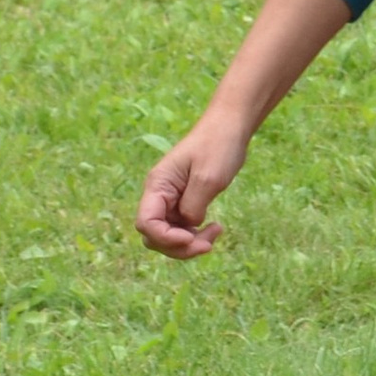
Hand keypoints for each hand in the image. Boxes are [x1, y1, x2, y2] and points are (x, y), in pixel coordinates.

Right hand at [137, 111, 251, 258]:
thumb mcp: (208, 179)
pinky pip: (182, 228)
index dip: (165, 238)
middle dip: (178, 247)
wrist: (229, 128)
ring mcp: (171, 200)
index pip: (146, 223)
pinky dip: (196, 235)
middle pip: (154, 235)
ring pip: (169, 235)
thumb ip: (192, 207)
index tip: (190, 239)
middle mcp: (159, 194)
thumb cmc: (218, 146)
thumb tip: (187, 226)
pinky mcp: (184, 202)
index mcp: (158, 185)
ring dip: (189, 244)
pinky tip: (216, 228)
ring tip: (215, 233)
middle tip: (208, 245)